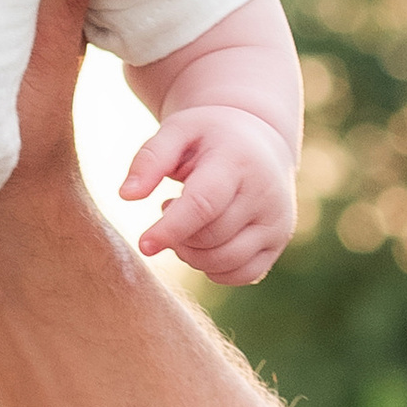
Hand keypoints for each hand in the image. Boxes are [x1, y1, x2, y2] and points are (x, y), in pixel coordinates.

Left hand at [120, 106, 297, 283]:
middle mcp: (266, 194)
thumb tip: (126, 195)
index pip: (204, 205)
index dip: (171, 229)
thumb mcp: (176, 131)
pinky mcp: (279, 242)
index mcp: (238, 162)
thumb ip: (149, 159)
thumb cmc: (208, 136)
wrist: (259, 140)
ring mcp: (277, 221)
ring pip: (224, 262)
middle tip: (168, 207)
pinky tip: (206, 241)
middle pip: (210, 238)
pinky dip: (215, 268)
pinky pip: (241, 275)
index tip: (144, 244)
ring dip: (192, 253)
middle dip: (178, 235)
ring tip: (186, 223)